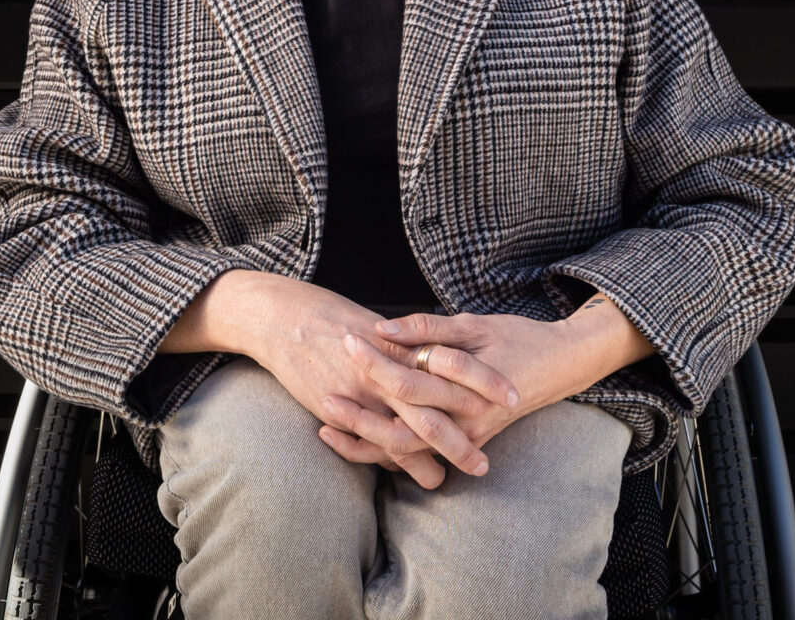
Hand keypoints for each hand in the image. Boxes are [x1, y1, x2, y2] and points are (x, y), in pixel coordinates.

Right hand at [212, 274, 515, 487]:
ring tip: (447, 479)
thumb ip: (410, 339)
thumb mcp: (376, 322)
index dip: (483, 382)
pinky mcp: (336, 408)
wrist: (283, 315)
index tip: (511, 395)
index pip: (453, 366)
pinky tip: (402, 472)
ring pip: (403, 436)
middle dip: (461, 438)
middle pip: (433, 410)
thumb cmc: (331, 314)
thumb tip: (439, 354)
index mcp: (401, 344)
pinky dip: (388, 460)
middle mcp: (384, 371)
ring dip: (427, 460)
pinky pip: (368, 441)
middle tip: (484, 462)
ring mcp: (360, 394)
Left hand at [319, 298, 652, 471]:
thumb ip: (429, 328)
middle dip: (357, 411)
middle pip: (399, 425)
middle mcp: (463, 421)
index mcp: (465, 387)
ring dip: (363, 441)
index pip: (408, 378)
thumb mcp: (475, 324)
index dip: (373, 361)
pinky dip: (384, 452)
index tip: (345, 340)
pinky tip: (354, 440)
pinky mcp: (463, 442)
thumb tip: (383, 327)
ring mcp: (463, 437)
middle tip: (322, 389)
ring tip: (325, 424)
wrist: (563, 366)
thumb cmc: (519, 339)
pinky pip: (418, 456)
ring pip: (405, 452)